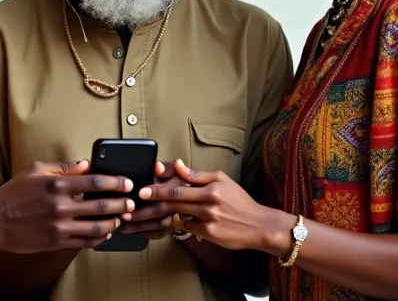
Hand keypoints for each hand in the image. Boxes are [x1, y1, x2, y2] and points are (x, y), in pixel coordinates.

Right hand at [0, 160, 133, 253]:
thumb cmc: (12, 194)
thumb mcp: (35, 170)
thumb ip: (63, 167)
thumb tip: (86, 164)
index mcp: (57, 184)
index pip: (95, 182)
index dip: (116, 183)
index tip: (127, 183)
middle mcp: (60, 206)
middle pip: (101, 206)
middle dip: (121, 204)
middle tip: (131, 203)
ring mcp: (59, 226)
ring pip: (96, 227)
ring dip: (113, 223)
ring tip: (120, 219)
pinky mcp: (56, 242)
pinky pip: (84, 242)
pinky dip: (98, 239)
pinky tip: (104, 234)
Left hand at [119, 161, 183, 239]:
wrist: (189, 199)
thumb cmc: (174, 181)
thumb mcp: (173, 171)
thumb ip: (166, 168)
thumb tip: (158, 166)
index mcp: (181, 188)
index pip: (171, 192)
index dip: (156, 192)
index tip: (141, 193)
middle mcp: (181, 206)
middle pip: (161, 211)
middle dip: (142, 213)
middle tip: (124, 214)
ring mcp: (177, 220)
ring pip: (157, 225)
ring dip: (139, 225)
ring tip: (121, 223)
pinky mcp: (171, 230)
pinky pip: (157, 234)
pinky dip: (142, 233)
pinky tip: (128, 230)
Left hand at [138, 159, 270, 250]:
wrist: (258, 224)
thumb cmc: (239, 201)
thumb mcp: (222, 180)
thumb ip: (198, 174)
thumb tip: (178, 164)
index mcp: (212, 185)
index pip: (180, 184)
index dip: (160, 186)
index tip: (144, 188)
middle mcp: (210, 201)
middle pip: (175, 199)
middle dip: (154, 199)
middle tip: (138, 199)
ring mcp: (209, 218)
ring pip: (178, 213)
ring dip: (161, 213)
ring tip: (145, 214)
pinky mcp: (209, 233)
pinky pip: (187, 227)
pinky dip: (179, 223)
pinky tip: (175, 221)